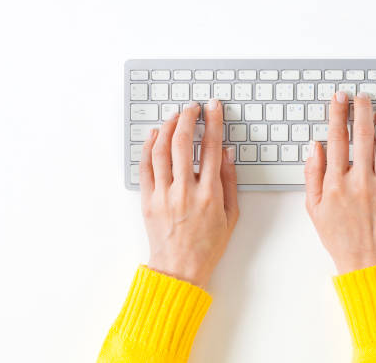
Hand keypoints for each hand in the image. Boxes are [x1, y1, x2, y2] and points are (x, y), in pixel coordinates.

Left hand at [139, 99, 238, 286]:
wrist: (180, 268)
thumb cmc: (208, 245)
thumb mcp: (231, 215)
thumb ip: (229, 181)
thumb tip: (226, 153)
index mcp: (209, 194)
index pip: (212, 148)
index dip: (213, 122)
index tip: (213, 107)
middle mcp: (185, 191)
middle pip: (183, 143)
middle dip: (188, 118)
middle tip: (192, 107)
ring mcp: (163, 195)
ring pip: (161, 150)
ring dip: (168, 127)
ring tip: (174, 116)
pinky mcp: (148, 200)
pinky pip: (145, 166)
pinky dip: (148, 146)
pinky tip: (154, 135)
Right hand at [304, 91, 375, 273]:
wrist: (366, 260)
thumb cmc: (338, 235)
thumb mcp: (313, 207)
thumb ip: (312, 174)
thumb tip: (315, 146)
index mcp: (336, 184)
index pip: (336, 139)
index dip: (337, 114)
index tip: (338, 99)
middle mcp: (361, 181)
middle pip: (363, 135)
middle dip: (361, 110)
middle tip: (360, 96)